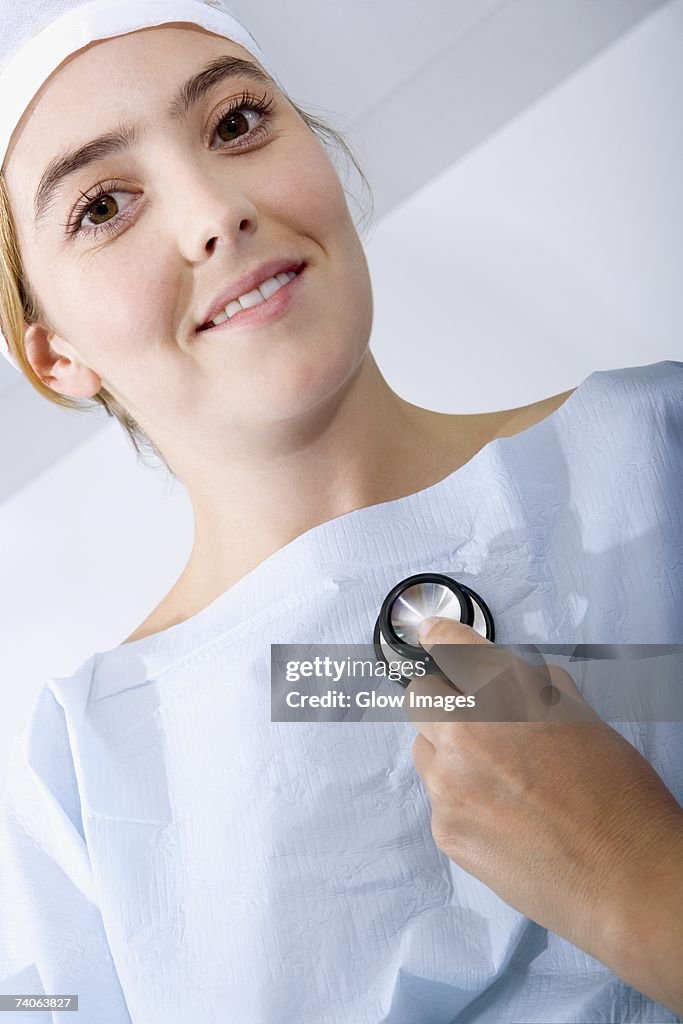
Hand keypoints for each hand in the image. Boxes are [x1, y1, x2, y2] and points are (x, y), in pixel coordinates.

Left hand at [406, 616, 682, 1014]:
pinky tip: (504, 818)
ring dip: (448, 754)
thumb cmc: (616, 794)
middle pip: (420, 697)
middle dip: (443, 702)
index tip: (433, 636)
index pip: (447, 643)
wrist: (624, 878)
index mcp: (502, 692)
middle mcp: (463, 731)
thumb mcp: (581, 716)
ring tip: (499, 781)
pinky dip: (461, 802)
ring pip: (424, 752)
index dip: (441, 637)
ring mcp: (448, 784)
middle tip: (477, 723)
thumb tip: (513, 679)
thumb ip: (533, 689)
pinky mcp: (444, 829)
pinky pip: (438, 800)